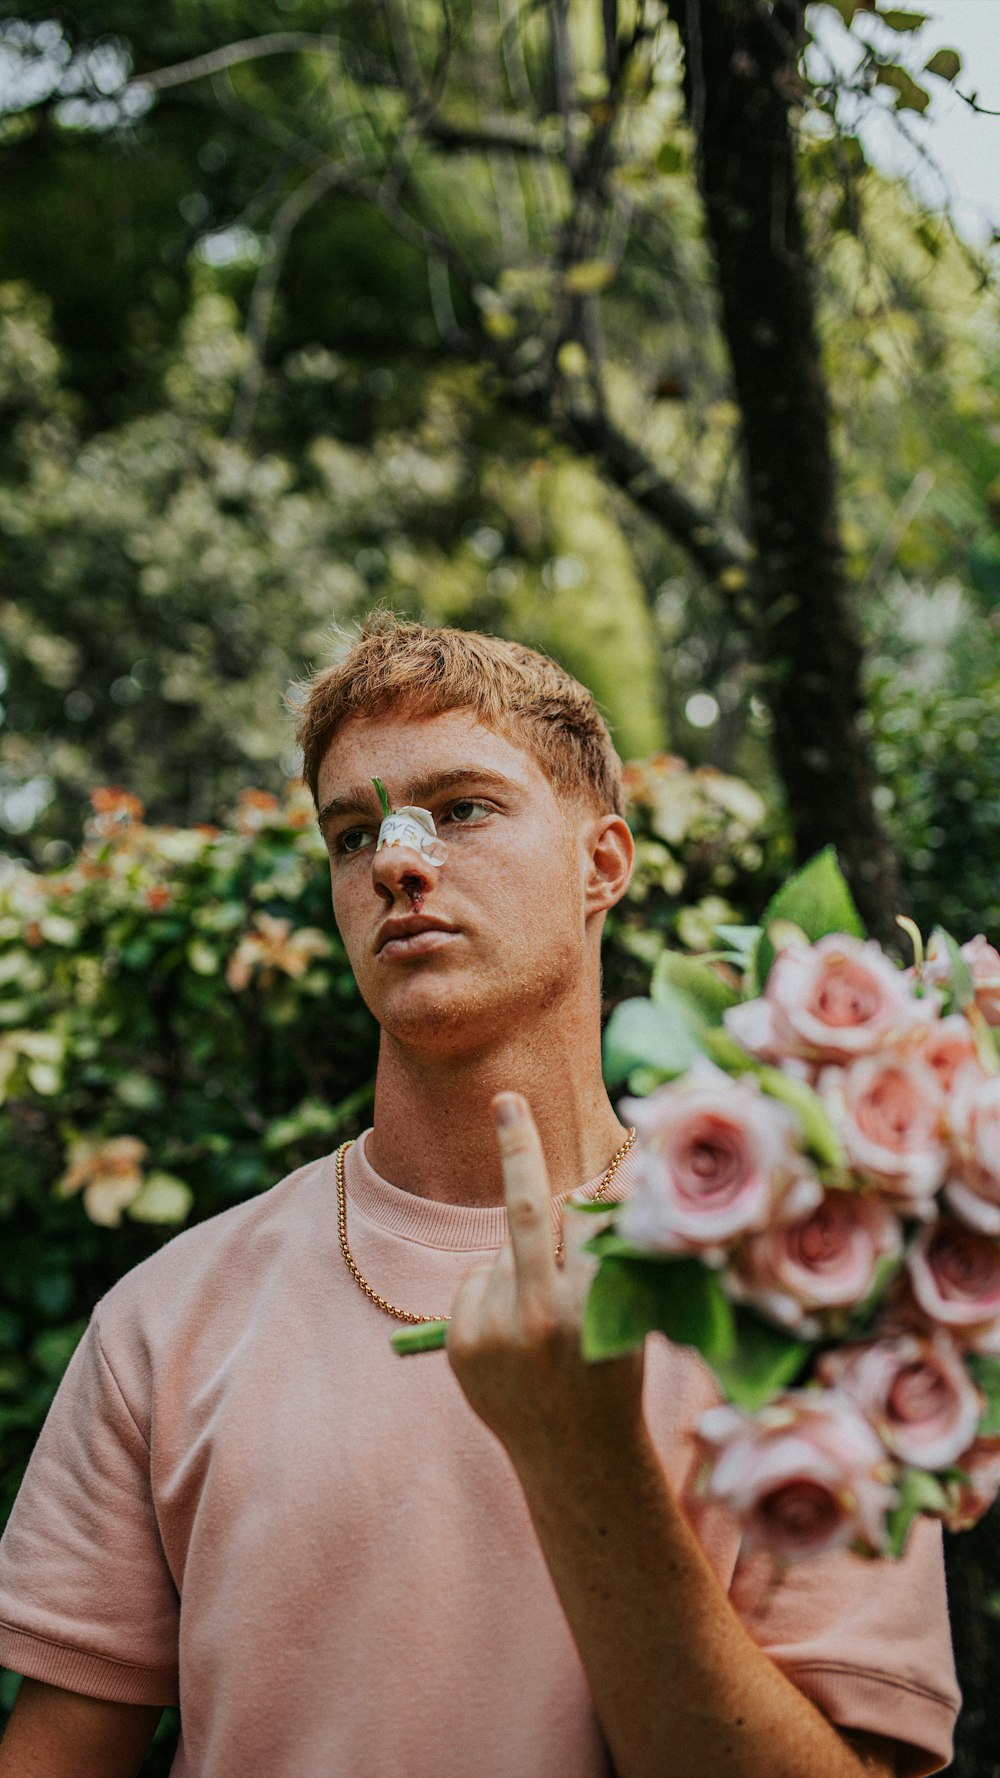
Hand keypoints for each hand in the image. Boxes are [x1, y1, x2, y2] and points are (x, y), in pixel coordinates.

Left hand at [446, 1093, 644, 1481]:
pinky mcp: (461, 1345)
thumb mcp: (627, 1320)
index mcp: (592, 1306)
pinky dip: (490, 1295)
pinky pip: (473, 1284)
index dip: (558, 1164)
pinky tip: (510, 1338)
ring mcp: (495, 1331)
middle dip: (519, 1150)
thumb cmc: (613, 1376)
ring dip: (520, 1266)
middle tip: (506, 1100)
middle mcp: (540, 1314)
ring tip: (540, 1326)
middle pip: (525, 1212)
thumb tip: (591, 1196)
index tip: (522, 1106)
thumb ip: (605, 1264)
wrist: (576, 1460)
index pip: (582, 1215)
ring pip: (502, 1254)